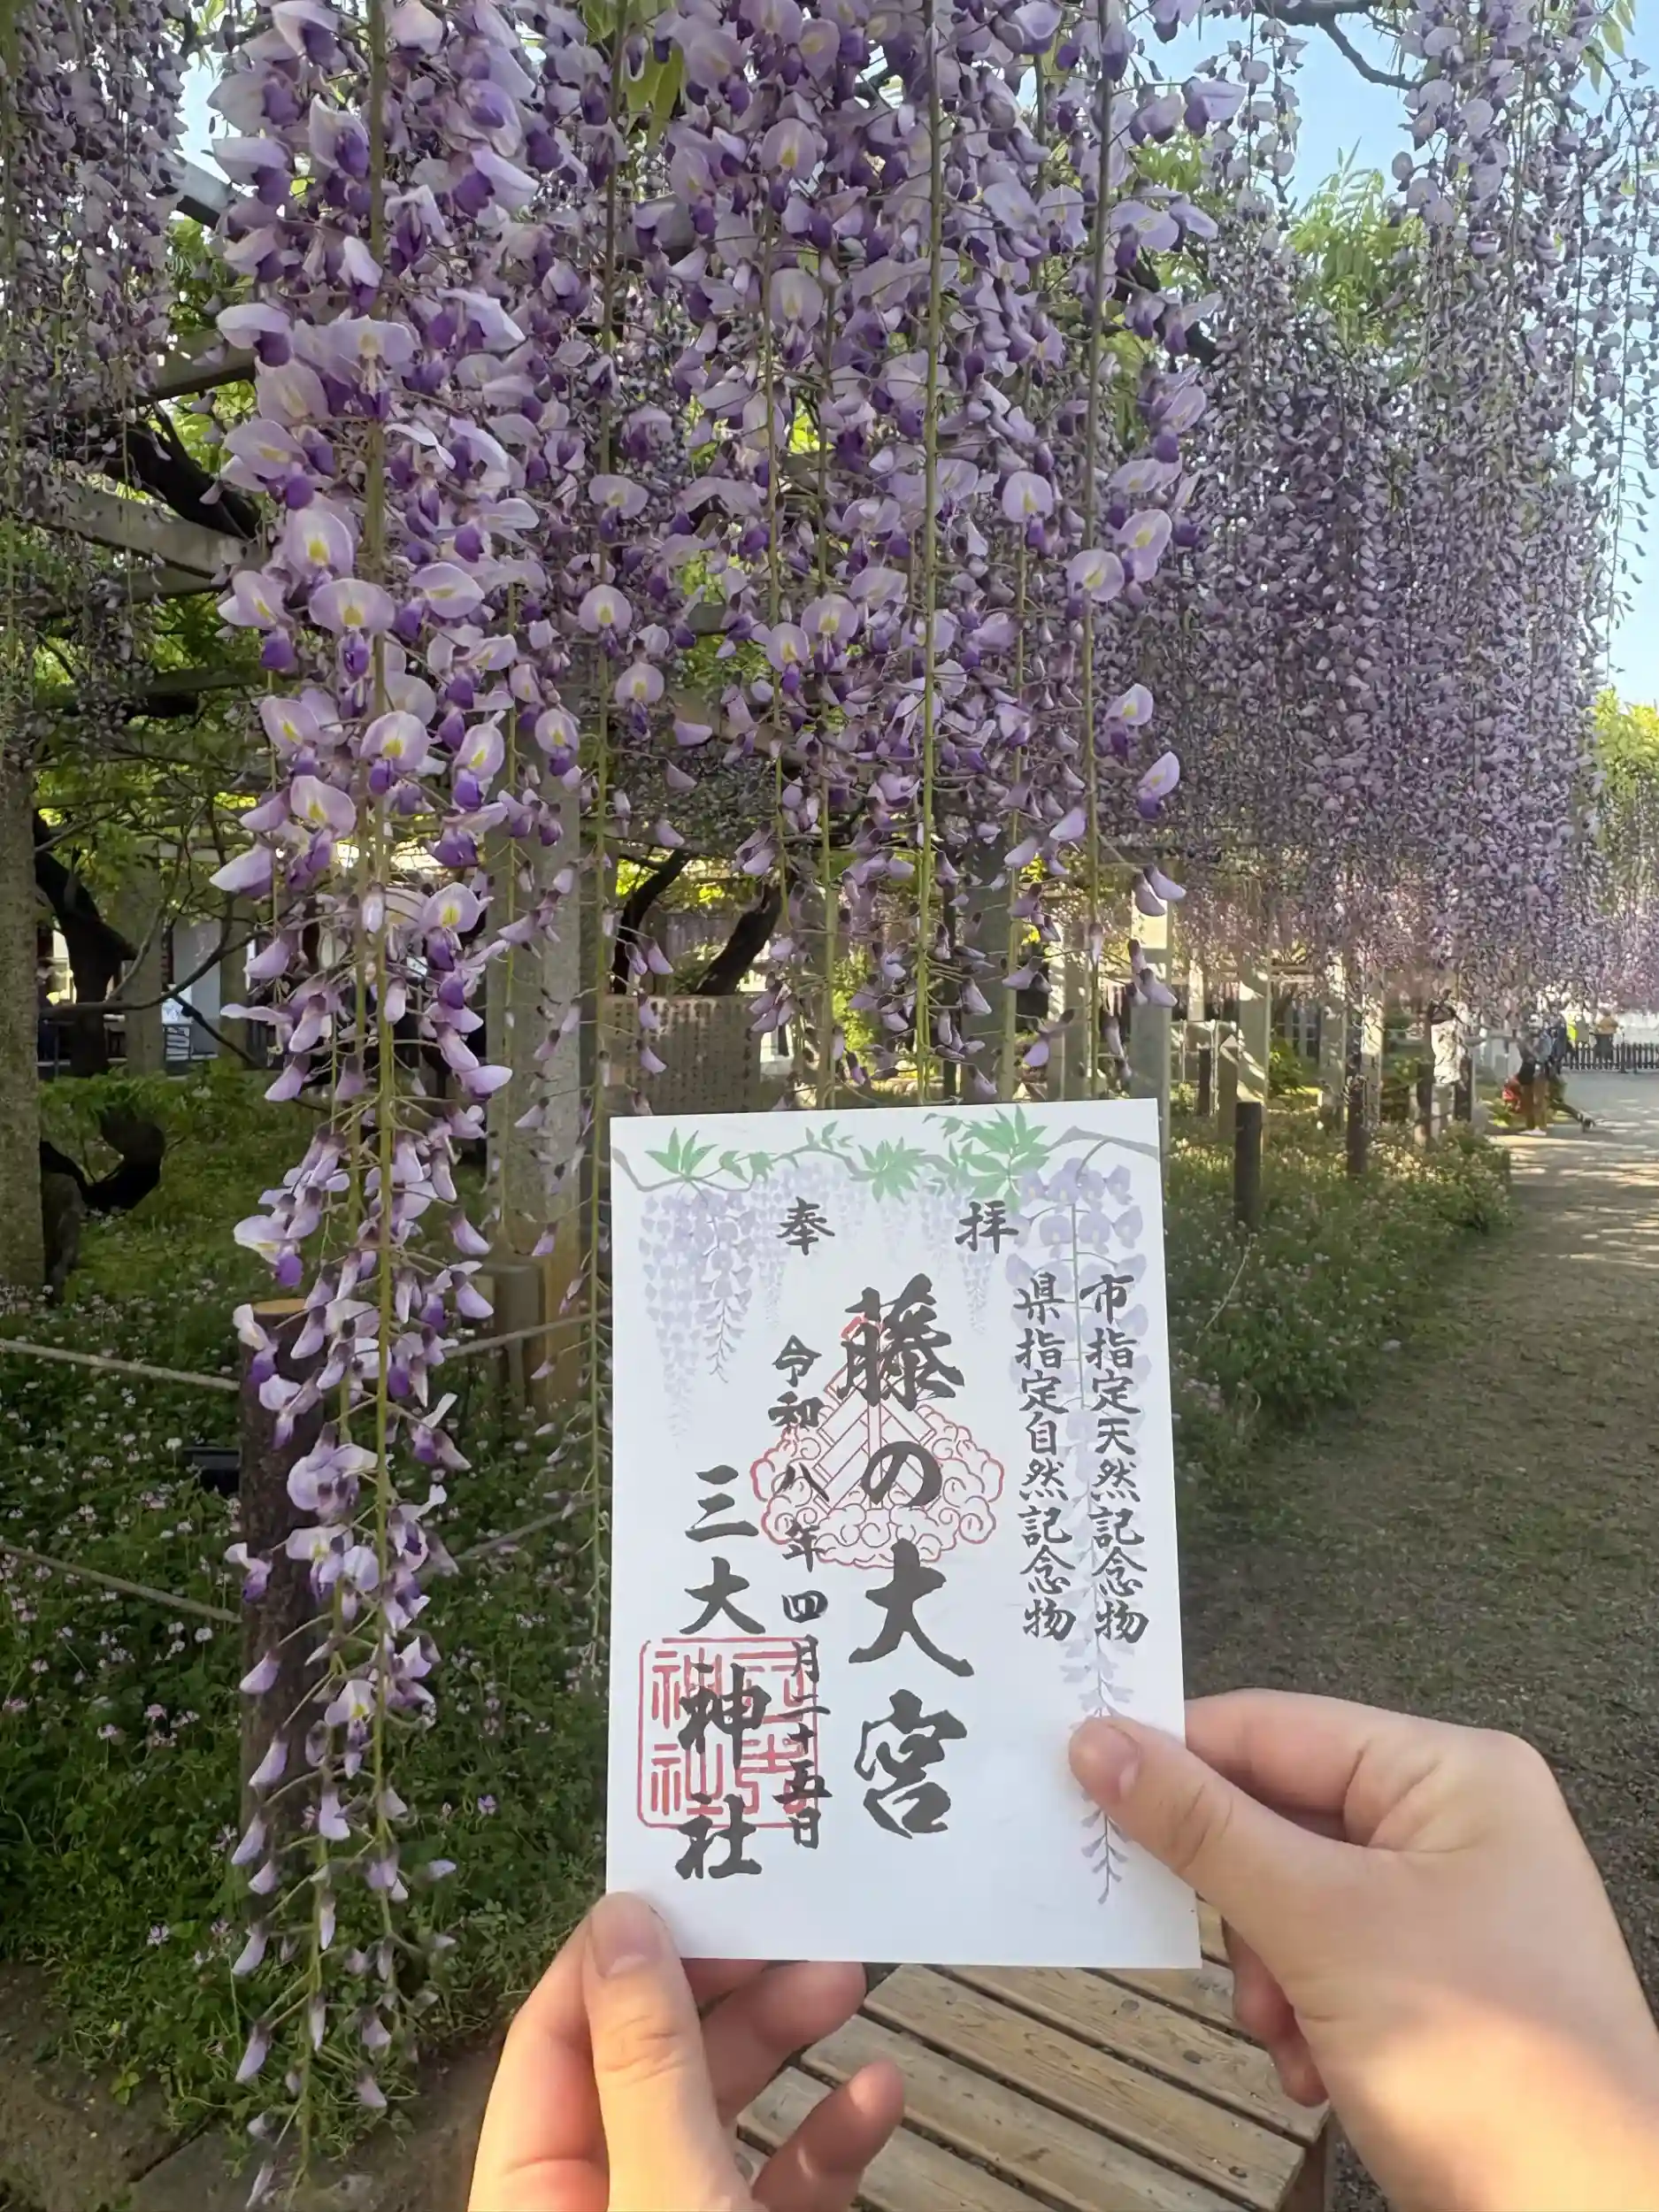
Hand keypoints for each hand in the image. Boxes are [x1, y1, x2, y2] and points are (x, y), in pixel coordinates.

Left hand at [468, 1892, 903, 2211]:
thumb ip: (646, 2064)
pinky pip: (779, 2182)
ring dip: (785, 2042)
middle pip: (648, 2062)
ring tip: (845, 1979)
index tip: (685, 1879)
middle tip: (787, 1919)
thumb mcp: (668, 2193)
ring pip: (720, 2111)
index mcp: (533, 2197)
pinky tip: (877, 2094)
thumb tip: (621, 1921)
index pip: (552, 2039)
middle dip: (725, 1988)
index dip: (613, 1954)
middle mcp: (598, 2203)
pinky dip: (826, 2137)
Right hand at [1072, 1691, 1658, 2211]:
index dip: (1176, 1753)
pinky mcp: (1433, 1981)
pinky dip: (1300, 2012)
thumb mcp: (1322, 1928)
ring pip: (1291, 1896)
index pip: (1274, 1728)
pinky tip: (1314, 2067)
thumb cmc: (1488, 2064)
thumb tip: (1097, 1740)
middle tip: (1217, 1955)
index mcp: (1452, 1774)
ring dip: (1266, 1970)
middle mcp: (1455, 1822)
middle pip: (1279, 1815)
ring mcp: (1449, 1906)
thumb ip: (1203, 1830)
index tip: (1080, 1776)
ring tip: (1286, 2032)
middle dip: (1238, 1900)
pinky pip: (1324, 1958)